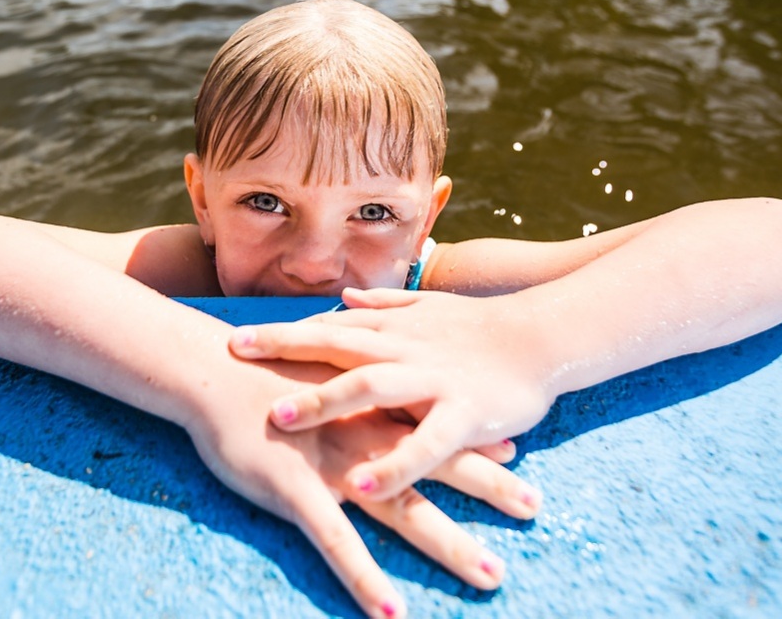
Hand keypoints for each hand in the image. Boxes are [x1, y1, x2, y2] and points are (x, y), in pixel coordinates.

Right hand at [183, 355, 541, 618]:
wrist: (209, 368)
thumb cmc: (261, 372)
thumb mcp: (315, 369)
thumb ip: (354, 383)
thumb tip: (386, 392)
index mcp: (370, 405)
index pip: (435, 425)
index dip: (480, 444)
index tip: (523, 463)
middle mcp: (364, 434)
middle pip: (436, 466)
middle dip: (489, 489)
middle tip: (535, 509)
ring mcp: (334, 465)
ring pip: (402, 510)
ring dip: (448, 543)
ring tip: (490, 575)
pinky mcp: (296, 491)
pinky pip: (337, 543)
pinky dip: (365, 578)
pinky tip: (392, 612)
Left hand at [229, 288, 557, 502]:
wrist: (547, 338)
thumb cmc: (483, 327)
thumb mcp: (429, 307)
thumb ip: (383, 302)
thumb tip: (341, 295)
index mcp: (396, 327)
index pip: (329, 326)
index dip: (282, 332)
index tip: (236, 339)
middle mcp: (407, 348)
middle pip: (336, 343)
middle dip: (284, 349)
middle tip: (234, 356)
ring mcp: (434, 379)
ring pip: (371, 385)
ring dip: (323, 401)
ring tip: (279, 420)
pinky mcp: (464, 414)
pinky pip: (424, 443)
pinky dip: (393, 465)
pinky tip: (362, 488)